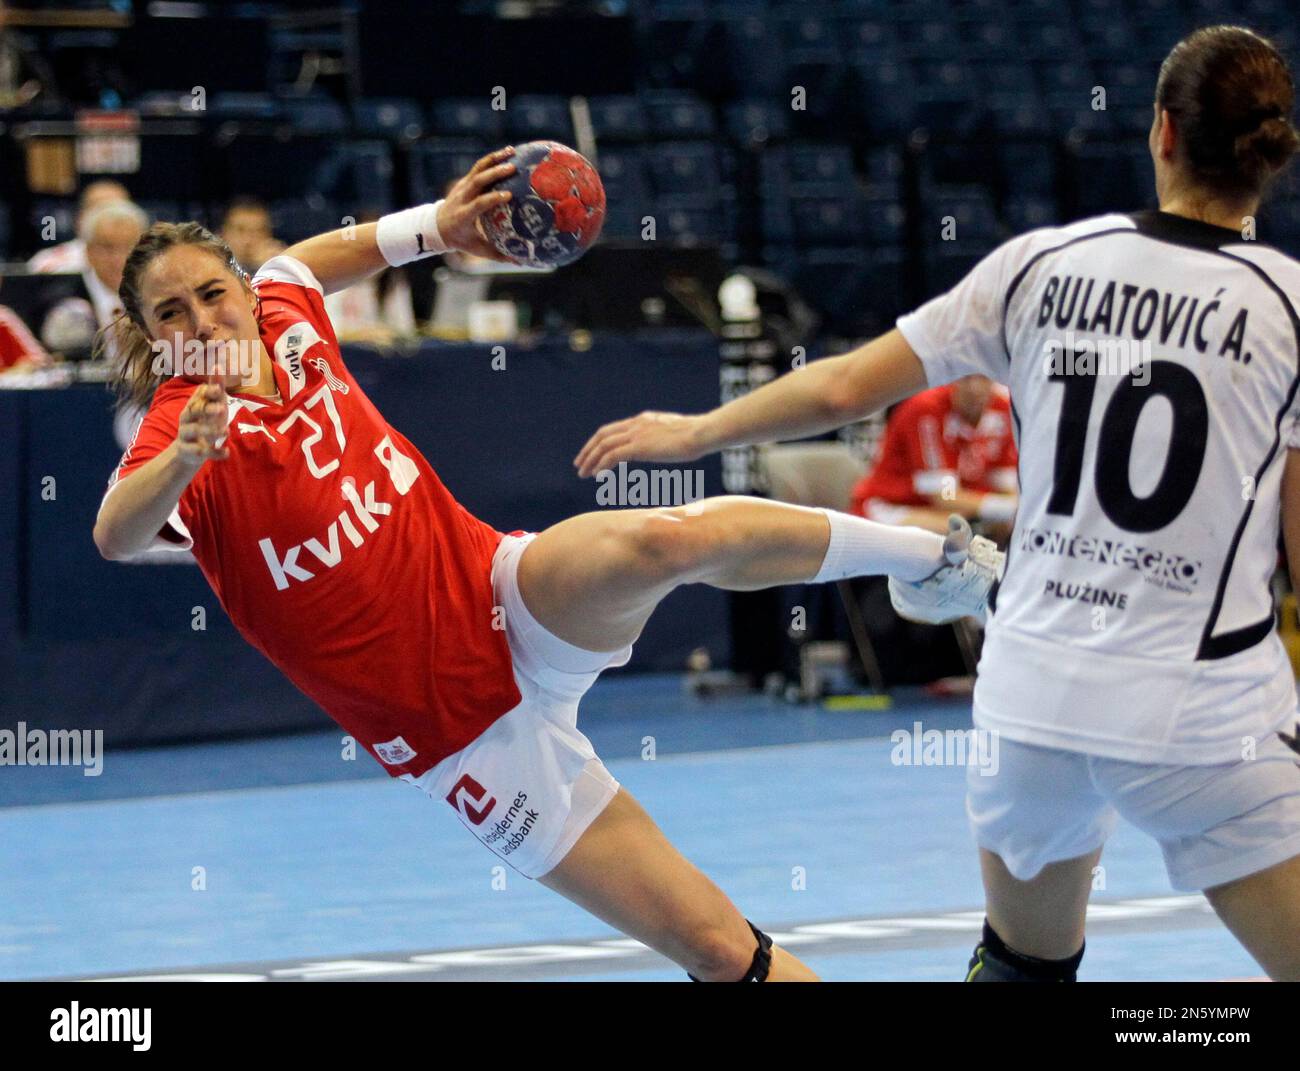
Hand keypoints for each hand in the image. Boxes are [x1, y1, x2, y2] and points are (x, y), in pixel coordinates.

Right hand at [175, 382, 230, 469]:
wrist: (188, 451)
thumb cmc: (204, 423)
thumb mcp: (212, 406)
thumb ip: (216, 390)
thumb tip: (218, 365)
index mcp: (194, 405)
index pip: (199, 396)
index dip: (208, 392)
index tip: (218, 389)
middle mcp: (187, 417)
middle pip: (193, 411)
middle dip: (207, 409)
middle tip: (222, 409)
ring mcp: (185, 434)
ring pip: (194, 430)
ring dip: (210, 430)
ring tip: (226, 431)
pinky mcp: (187, 450)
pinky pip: (198, 452)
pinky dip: (214, 452)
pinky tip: (227, 452)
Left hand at [436, 147, 517, 262]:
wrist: (437, 225)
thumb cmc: (460, 239)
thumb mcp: (477, 249)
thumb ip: (498, 255)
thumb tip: (521, 262)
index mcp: (464, 215)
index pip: (478, 204)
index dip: (492, 198)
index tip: (508, 195)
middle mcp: (462, 197)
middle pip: (477, 181)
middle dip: (494, 173)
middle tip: (512, 168)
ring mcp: (463, 186)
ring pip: (477, 169)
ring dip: (494, 159)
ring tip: (512, 152)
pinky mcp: (466, 180)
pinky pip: (479, 166)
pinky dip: (492, 158)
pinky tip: (508, 152)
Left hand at [574, 411, 705, 477]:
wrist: (702, 433)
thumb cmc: (696, 437)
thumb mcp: (674, 435)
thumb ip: (662, 440)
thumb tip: (662, 448)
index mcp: (642, 420)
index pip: (613, 430)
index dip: (599, 442)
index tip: (591, 454)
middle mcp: (636, 424)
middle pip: (602, 435)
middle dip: (588, 450)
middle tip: (579, 465)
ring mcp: (637, 434)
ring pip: (604, 446)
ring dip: (591, 460)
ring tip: (583, 473)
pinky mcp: (640, 446)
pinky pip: (613, 456)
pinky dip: (602, 465)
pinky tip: (597, 475)